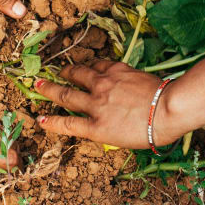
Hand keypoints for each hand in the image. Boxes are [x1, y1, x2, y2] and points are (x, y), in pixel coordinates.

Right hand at [34, 60, 187, 149]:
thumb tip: (93, 120)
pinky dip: (91, 66)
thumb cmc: (148, 131)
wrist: (167, 109)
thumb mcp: (120, 139)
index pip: (67, 124)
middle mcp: (96, 104)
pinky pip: (98, 65)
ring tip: (62, 71)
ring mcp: (105, 85)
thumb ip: (102, 128)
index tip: (39, 118)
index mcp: (97, 127)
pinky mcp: (116, 70)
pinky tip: (90, 65)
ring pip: (79, 74)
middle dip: (48, 89)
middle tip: (38, 83)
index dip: (51, 122)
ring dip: (68, 72)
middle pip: (65, 95)